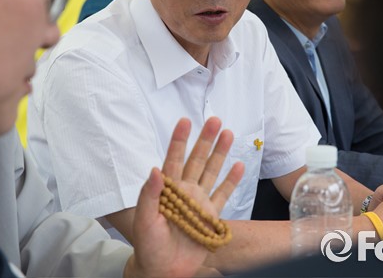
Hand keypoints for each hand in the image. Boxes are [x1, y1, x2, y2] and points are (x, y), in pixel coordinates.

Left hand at [127, 117, 243, 277]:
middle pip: (196, 160)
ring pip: (211, 172)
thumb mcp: (144, 220)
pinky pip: (223, 195)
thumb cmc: (148, 245)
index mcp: (166, 189)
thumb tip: (154, 170)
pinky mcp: (211, 216)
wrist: (164, 269)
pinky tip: (239, 165)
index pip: (173, 159)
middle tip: (214, 120)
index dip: (179, 140)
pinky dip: (232, 181)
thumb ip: (148, 195)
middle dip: (205, 140)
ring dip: (220, 153)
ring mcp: (199, 202)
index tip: (184, 121)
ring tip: (228, 133)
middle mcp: (184, 191)